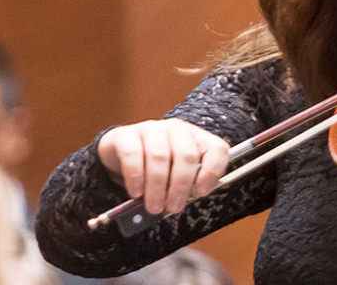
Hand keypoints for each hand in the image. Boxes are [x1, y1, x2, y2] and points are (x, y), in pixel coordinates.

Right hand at [98, 118, 229, 215]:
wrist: (120, 154)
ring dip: (158, 186)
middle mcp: (176, 130)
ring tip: (154, 206)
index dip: (212, 172)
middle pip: (187, 155)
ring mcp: (151, 129)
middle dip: (180, 186)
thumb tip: (177, 206)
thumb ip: (184, 188)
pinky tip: (136, 192)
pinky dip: (136, 177)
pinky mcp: (125, 135)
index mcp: (196, 139)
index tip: (201, 193)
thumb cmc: (155, 169)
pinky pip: (133, 154)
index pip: (217, 149)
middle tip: (173, 208)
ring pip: (159, 156)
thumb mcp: (175, 177)